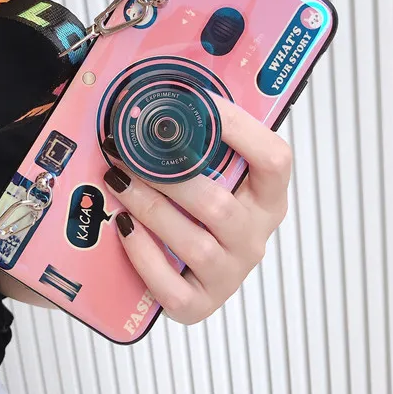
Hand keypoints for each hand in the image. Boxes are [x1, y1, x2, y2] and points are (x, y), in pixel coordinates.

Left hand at [102, 96, 290, 324]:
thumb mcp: (214, 175)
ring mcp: (229, 275)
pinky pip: (171, 288)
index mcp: (267, 199)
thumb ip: (202, 141)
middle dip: (169, 176)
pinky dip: (143, 257)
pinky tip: (123, 227)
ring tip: (117, 179)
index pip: (275, 159)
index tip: (196, 102)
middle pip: (219, 206)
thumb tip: (165, 87)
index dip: (238, 128)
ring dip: (148, 207)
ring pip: (193, 244)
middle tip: (130, 152)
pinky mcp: (199, 306)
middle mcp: (254, 238)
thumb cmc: (197, 210)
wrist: (186, 271)